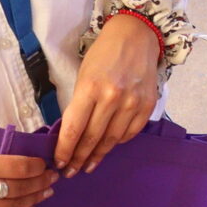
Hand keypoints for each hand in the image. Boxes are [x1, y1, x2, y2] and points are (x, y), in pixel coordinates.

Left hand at [54, 12, 160, 172]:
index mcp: (91, 88)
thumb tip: (72, 134)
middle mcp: (113, 97)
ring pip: (112, 139)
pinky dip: (118, 142)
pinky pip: (131, 132)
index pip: (73, 128)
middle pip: (92, 138)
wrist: (136, 35)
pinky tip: (109, 145)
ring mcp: (133, 102)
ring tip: (88, 165)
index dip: (64, 150)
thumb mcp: (83, 76)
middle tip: (70, 171)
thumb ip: (79, 104)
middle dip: (79, 158)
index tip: (58, 162)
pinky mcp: (148, 105)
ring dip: (98, 155)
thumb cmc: (104, 54)